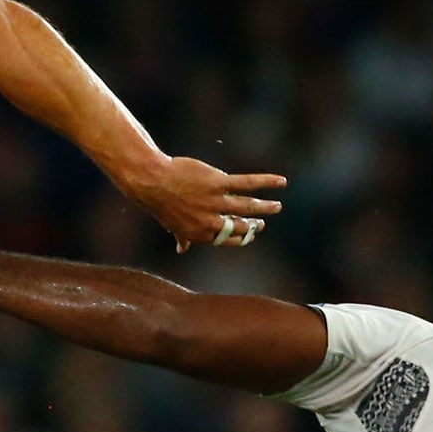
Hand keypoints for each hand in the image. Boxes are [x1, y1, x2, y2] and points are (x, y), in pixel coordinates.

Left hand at [124, 156, 286, 252]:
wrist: (153, 181)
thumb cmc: (161, 202)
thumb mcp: (172, 225)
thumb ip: (183, 238)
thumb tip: (181, 250)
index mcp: (202, 234)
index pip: (229, 239)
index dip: (243, 237)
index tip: (252, 232)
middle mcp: (211, 222)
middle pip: (241, 225)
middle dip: (254, 224)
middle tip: (263, 221)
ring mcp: (216, 202)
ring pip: (248, 206)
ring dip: (265, 207)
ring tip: (277, 207)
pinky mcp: (219, 183)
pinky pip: (247, 183)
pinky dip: (266, 182)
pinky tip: (280, 181)